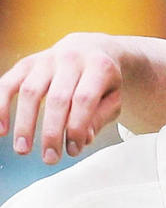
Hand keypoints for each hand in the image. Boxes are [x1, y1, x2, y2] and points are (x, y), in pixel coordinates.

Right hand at [0, 33, 121, 163]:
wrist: (91, 49)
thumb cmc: (103, 82)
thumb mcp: (113, 98)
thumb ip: (100, 118)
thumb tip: (82, 139)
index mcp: (98, 67)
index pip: (84, 99)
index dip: (76, 127)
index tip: (73, 150)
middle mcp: (71, 59)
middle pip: (57, 99)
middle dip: (51, 132)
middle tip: (49, 158)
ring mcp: (46, 59)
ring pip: (30, 92)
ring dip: (24, 124)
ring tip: (23, 150)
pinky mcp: (26, 63)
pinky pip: (8, 83)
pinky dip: (1, 106)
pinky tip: (1, 129)